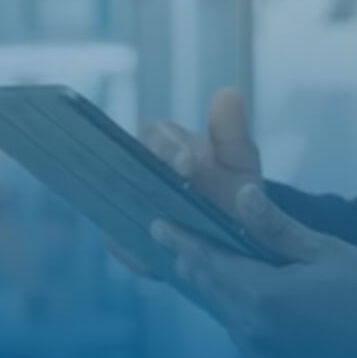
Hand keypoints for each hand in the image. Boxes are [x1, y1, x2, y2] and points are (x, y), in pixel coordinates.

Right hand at [106, 87, 261, 278]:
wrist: (236, 234)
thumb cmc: (235, 188)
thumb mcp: (240, 162)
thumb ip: (232, 132)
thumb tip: (228, 93)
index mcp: (166, 142)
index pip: (156, 135)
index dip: (168, 149)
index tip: (187, 165)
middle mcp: (139, 169)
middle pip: (125, 169)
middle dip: (142, 186)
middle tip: (166, 204)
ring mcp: (129, 204)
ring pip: (116, 208)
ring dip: (133, 223)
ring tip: (156, 239)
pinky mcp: (126, 238)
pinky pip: (120, 244)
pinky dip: (132, 253)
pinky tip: (150, 263)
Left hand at [151, 184, 356, 357]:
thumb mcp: (326, 250)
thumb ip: (276, 228)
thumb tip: (240, 194)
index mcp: (263, 296)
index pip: (208, 263)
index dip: (181, 243)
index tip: (156, 227)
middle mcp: (256, 335)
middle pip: (214, 294)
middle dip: (197, 267)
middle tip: (179, 246)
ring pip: (234, 324)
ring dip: (229, 298)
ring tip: (228, 275)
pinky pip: (258, 349)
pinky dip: (256, 328)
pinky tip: (273, 315)